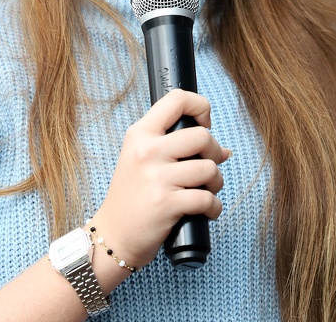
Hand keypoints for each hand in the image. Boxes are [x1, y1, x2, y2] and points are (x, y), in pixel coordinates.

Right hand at [91, 89, 229, 271]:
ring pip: (210, 168)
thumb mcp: (141, 159)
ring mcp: (156, 177)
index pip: (177, 99)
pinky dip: (214, 207)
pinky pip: (208, 199)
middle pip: (202, 136)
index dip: (202, 107)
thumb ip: (175, 146)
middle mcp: (147, 151)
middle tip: (208, 167)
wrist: (112, 236)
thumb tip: (223, 149)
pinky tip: (206, 211)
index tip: (205, 125)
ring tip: (206, 191)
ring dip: (216, 182)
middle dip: (215, 152)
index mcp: (140, 134)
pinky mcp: (166, 203)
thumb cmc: (131, 197)